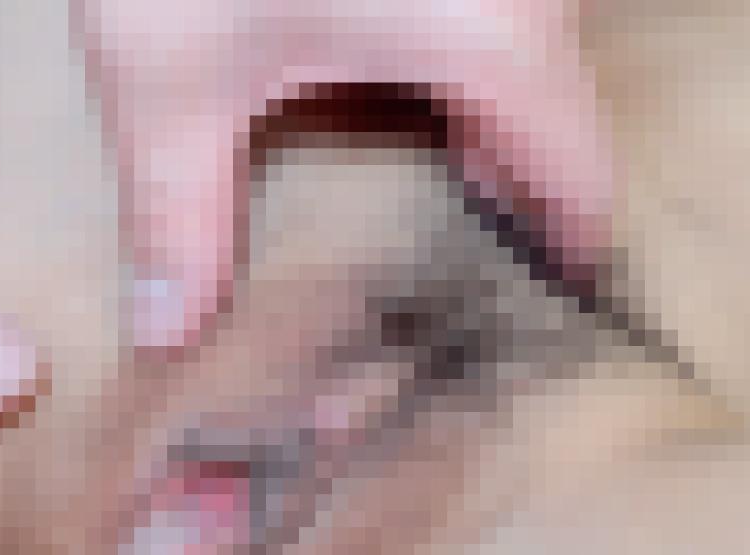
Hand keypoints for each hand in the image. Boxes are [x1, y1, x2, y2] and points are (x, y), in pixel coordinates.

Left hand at [78, 0, 612, 351]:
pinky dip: (450, 58)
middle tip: (451, 247)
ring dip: (472, 119)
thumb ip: (178, 211)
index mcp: (498, 41)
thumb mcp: (172, 67)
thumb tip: (167, 328)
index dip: (571, 249)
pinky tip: (374, 63)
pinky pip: (491, 17)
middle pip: (554, 122)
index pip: (582, 177)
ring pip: (524, 62)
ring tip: (404, 160)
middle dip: (504, 188)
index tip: (556, 297)